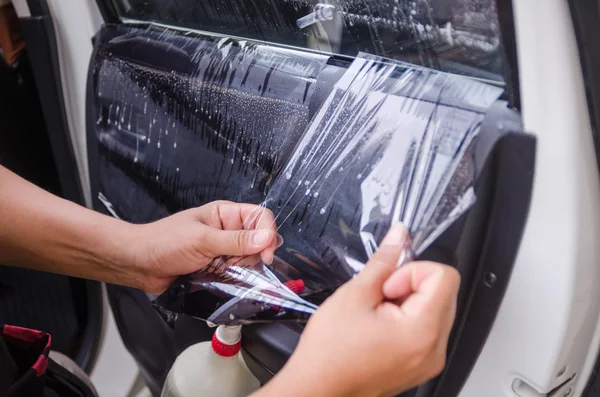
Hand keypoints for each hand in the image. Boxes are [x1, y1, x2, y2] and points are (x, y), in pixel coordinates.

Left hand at [125, 201, 278, 293]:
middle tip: (235, 265)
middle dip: (252, 256)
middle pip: (259, 242)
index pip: (260, 217)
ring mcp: (223, 251)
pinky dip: (234, 281)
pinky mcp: (218, 269)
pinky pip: (237, 276)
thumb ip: (236, 241)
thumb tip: (268, 238)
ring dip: (241, 271)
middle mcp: (228, 231)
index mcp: (225, 214)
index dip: (268, 234)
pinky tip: (222, 281)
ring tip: (221, 272)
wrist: (139, 264)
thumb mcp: (202, 240)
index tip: (266, 254)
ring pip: (249, 261)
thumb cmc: (164, 243)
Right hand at [257, 224, 459, 396]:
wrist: (318, 387)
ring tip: (377, 315)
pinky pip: (428, 328)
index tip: (388, 285)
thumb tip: (399, 237)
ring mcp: (430, 360)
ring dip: (408, 301)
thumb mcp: (354, 295)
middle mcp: (434, 349)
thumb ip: (383, 261)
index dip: (412, 271)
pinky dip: (408, 319)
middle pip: (443, 291)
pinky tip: (380, 326)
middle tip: (379, 298)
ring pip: (435, 307)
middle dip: (410, 285)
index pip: (444, 276)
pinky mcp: (422, 365)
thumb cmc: (330, 352)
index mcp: (422, 331)